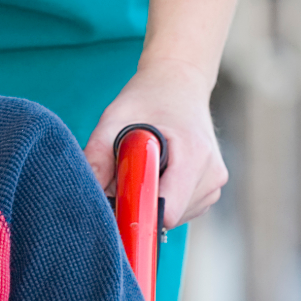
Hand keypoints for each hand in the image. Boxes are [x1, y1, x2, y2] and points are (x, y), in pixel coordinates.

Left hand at [84, 59, 227, 226]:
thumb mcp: (115, 118)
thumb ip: (97, 156)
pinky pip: (181, 211)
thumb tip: (85, 192)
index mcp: (193, 155)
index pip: (169, 211)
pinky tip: (158, 171)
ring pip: (173, 217)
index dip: (138, 210)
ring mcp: (214, 183)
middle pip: (168, 216)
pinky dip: (163, 197)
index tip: (118, 197)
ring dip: (151, 198)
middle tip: (129, 167)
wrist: (179, 83)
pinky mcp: (211, 190)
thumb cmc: (147, 98)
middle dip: (140, 199)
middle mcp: (211, 173)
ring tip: (147, 164)